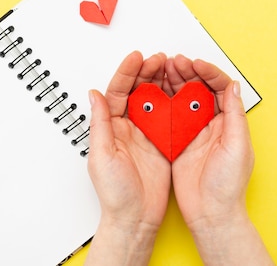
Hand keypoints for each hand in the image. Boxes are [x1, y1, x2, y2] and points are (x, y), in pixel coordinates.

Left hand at [85, 51, 170, 265]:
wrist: (136, 219)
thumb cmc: (115, 194)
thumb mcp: (102, 156)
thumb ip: (100, 124)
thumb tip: (94, 95)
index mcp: (111, 128)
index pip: (117, 92)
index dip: (126, 73)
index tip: (136, 58)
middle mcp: (128, 128)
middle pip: (137, 92)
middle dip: (147, 72)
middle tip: (158, 58)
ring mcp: (147, 134)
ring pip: (154, 100)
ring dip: (161, 82)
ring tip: (171, 67)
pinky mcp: (163, 143)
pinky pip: (170, 117)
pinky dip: (176, 102)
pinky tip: (182, 90)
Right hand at [167, 55, 273, 264]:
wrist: (211, 214)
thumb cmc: (229, 186)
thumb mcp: (237, 147)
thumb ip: (235, 115)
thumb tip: (234, 86)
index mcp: (229, 122)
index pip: (220, 88)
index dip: (208, 73)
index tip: (195, 64)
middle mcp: (211, 124)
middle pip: (199, 89)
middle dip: (187, 72)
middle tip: (174, 62)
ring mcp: (193, 132)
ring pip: (183, 99)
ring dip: (174, 83)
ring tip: (162, 69)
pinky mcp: (177, 142)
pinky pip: (169, 116)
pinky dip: (162, 102)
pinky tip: (154, 92)